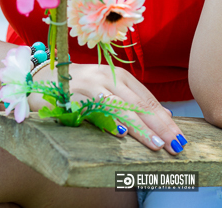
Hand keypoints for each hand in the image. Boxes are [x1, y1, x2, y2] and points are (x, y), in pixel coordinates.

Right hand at [29, 62, 186, 154]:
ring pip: (119, 108)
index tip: (180, 137)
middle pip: (137, 104)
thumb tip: (166, 115)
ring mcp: (89, 85)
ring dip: (139, 128)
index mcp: (119, 75)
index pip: (147, 99)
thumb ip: (134, 100)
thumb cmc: (81, 85)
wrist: (42, 75)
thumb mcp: (110, 88)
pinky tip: (120, 134)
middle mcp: (106, 77)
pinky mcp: (72, 96)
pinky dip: (107, 121)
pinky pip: (92, 111)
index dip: (164, 119)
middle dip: (158, 126)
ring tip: (155, 144)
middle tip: (175, 145)